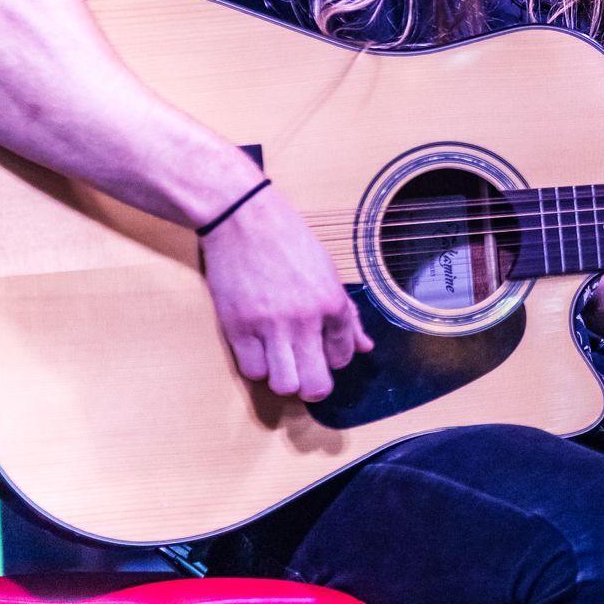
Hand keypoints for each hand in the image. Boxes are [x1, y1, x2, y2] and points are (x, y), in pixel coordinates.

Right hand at [200, 178, 372, 401]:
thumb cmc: (287, 240)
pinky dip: (257, 366)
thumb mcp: (327, 270)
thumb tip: (365, 346)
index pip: (344, 357)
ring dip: (284, 379)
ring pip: (284, 385)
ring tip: (281, 360)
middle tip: (306, 375)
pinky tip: (259, 348)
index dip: (334, 359)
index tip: (322, 349)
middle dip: (314, 387)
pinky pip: (252, 371)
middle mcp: (304, 318)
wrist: (241, 217)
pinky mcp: (237, 327)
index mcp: (332, 302)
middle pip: (316, 385)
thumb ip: (347, 313)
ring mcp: (269, 325)